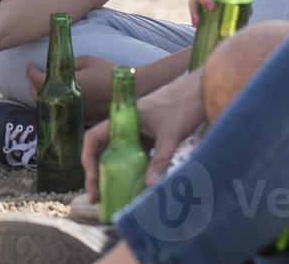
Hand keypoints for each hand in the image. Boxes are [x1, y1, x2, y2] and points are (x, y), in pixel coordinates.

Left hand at [28, 55, 114, 111]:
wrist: (131, 90)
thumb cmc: (109, 72)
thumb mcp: (87, 61)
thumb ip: (68, 64)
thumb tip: (54, 68)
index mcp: (67, 84)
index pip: (39, 80)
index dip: (31, 72)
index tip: (30, 65)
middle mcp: (68, 101)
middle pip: (39, 96)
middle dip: (34, 85)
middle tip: (38, 75)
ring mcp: (74, 112)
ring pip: (48, 107)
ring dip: (43, 96)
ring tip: (46, 86)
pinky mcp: (81, 118)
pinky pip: (61, 113)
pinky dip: (55, 105)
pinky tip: (59, 98)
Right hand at [82, 68, 205, 201]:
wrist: (200, 90)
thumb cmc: (182, 105)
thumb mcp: (170, 134)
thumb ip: (161, 159)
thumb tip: (150, 187)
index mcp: (123, 119)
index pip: (93, 137)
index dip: (88, 157)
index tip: (92, 178)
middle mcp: (126, 126)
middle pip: (103, 150)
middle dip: (97, 174)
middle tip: (97, 198)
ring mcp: (139, 132)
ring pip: (119, 155)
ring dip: (114, 175)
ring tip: (112, 197)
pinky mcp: (151, 138)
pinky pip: (136, 157)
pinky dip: (133, 172)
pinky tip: (137, 187)